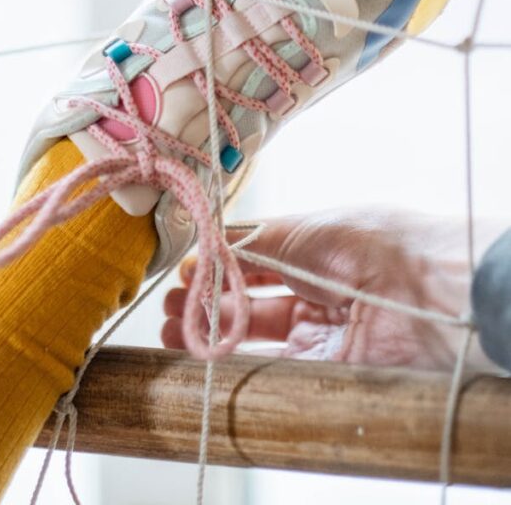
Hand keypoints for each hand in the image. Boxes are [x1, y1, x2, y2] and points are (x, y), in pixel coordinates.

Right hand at [162, 209, 503, 371]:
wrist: (425, 290)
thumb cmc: (368, 243)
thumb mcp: (300, 229)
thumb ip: (250, 243)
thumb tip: (206, 252)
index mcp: (311, 245)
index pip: (253, 256)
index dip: (218, 265)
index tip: (184, 272)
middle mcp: (315, 286)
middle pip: (251, 298)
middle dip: (208, 301)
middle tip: (170, 307)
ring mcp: (321, 328)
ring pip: (257, 333)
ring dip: (215, 330)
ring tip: (174, 329)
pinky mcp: (327, 366)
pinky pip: (275, 365)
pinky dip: (239, 361)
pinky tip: (207, 354)